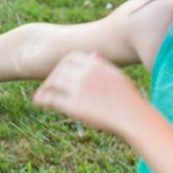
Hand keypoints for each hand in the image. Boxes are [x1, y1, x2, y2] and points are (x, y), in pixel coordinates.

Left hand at [31, 51, 146, 136]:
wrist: (134, 117)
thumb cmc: (129, 99)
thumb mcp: (117, 75)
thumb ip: (102, 65)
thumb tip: (94, 54)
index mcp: (95, 64)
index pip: (70, 58)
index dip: (62, 65)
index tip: (59, 73)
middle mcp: (85, 73)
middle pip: (59, 69)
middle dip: (52, 77)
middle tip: (47, 85)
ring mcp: (78, 88)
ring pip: (53, 82)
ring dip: (44, 88)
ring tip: (40, 95)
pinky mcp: (73, 105)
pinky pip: (52, 98)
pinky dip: (43, 99)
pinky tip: (39, 101)